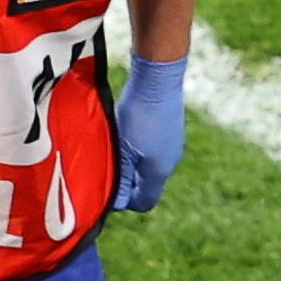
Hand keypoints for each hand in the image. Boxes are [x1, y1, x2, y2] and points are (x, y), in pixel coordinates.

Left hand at [112, 52, 188, 215]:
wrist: (158, 77)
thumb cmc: (138, 114)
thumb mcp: (122, 149)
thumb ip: (120, 177)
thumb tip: (117, 203)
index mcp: (159, 172)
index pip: (144, 202)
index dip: (124, 201)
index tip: (108, 188)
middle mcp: (170, 161)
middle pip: (147, 184)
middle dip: (126, 180)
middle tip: (107, 165)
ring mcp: (173, 143)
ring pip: (149, 163)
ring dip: (131, 160)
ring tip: (116, 144)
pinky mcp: (172, 127)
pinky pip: (154, 146)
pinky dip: (139, 144)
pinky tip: (128, 128)